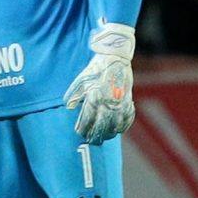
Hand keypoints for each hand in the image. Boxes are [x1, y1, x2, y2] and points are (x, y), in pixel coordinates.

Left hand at [63, 23, 135, 144]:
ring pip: (116, 124)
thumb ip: (74, 93)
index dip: (83, 127)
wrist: (115, 57)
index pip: (88, 118)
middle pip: (102, 125)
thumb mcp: (82, 78)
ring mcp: (121, 102)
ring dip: (109, 133)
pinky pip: (128, 117)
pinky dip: (123, 125)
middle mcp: (109, 101)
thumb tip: (67, 107)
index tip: (79, 133)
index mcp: (95, 96)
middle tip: (91, 141)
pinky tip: (118, 130)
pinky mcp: (129, 100)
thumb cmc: (96, 68)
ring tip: (103, 138)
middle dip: (96, 135)